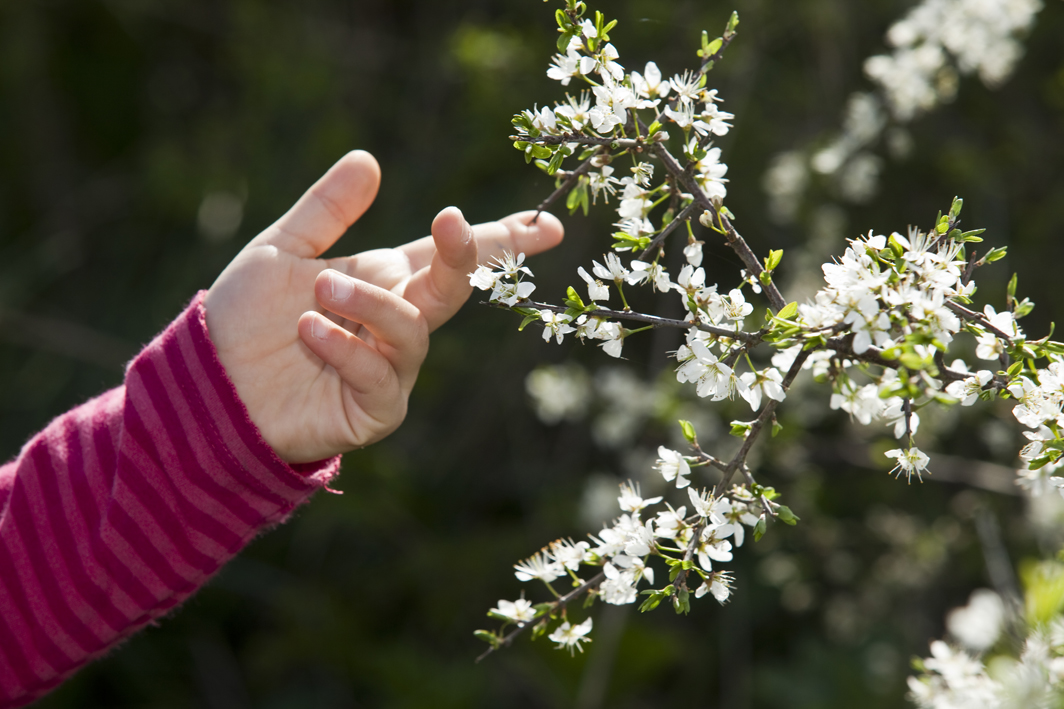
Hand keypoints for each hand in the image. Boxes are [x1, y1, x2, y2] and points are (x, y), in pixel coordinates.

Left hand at [203, 151, 562, 462]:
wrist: (209, 385)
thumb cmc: (244, 320)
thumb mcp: (279, 251)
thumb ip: (326, 210)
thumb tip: (369, 160)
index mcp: (383, 281)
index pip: (448, 257)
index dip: (501, 242)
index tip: (548, 225)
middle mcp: (395, 323)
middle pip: (452, 288)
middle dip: (462, 256)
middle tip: (451, 224)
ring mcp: (390, 369)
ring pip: (413, 330)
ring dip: (371, 303)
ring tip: (320, 287)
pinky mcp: (374, 411)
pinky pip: (382, 377)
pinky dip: (348, 350)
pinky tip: (310, 331)